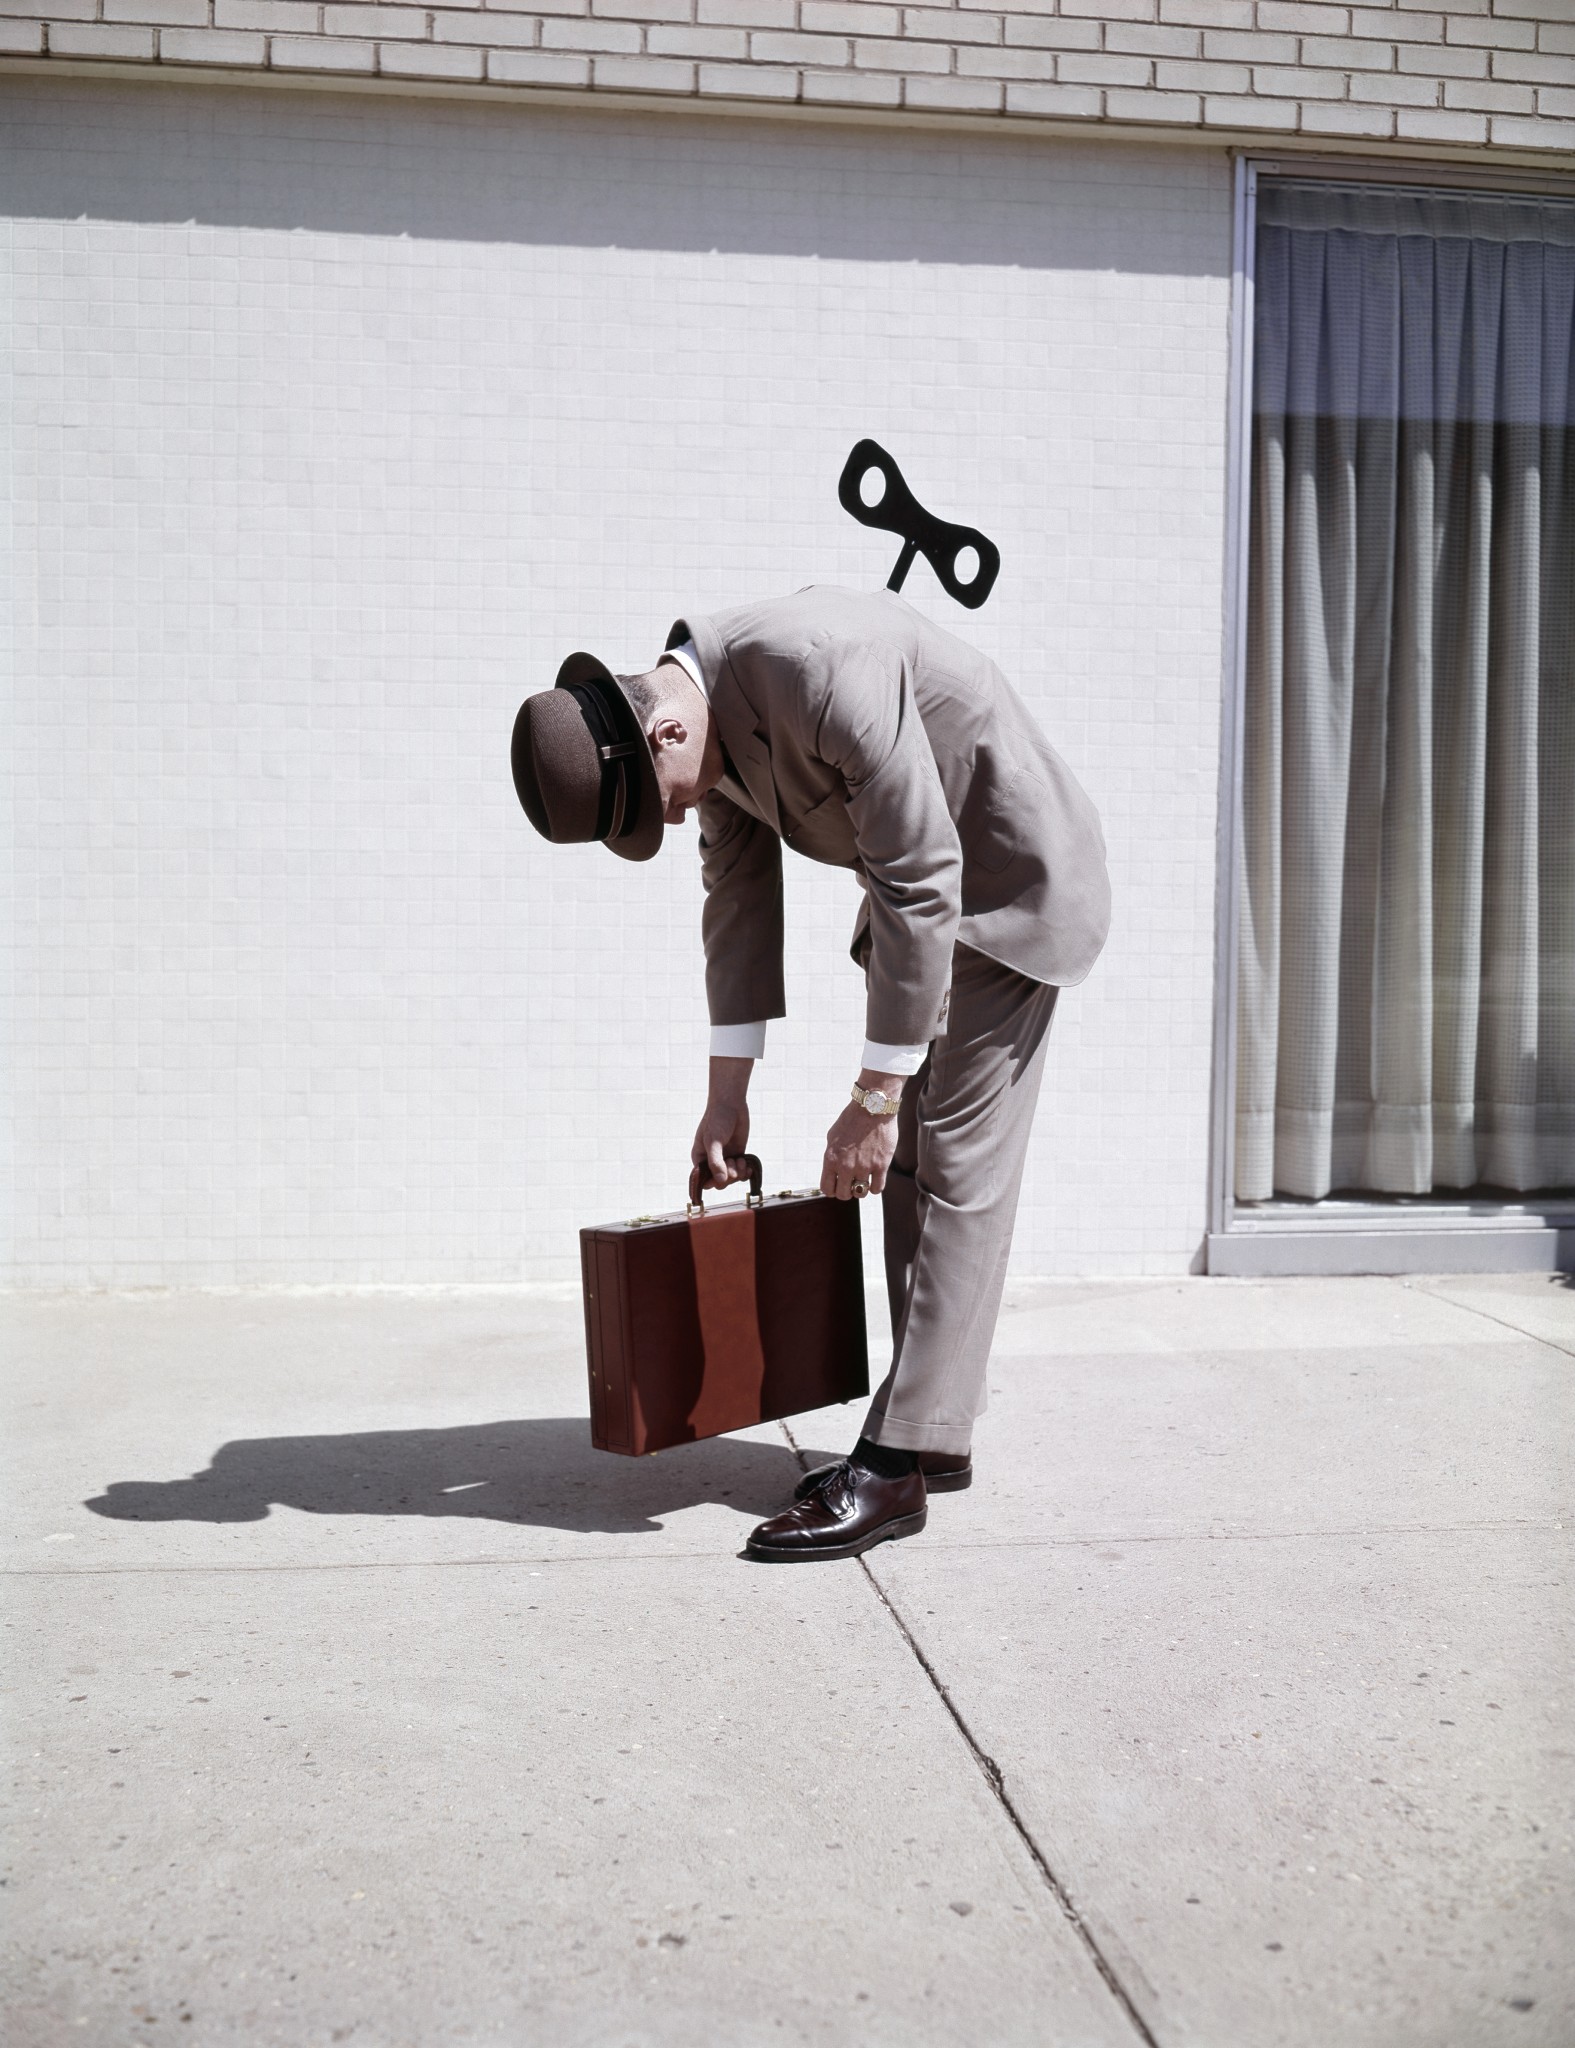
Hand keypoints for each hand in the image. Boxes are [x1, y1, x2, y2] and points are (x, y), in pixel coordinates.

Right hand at [692, 1056, 752, 1191]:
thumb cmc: (717, 1119)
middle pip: (720, 1182)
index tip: (722, 1176)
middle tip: (733, 1163)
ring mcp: (725, 1158)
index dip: (714, 1182)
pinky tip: (748, 1166)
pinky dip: (745, 1172)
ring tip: (740, 1160)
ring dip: (738, 1173)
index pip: (704, 1180)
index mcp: (700, 1158)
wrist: (731, 1104)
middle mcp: (712, 1161)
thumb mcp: (713, 1140)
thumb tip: (720, 1181)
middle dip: (729, 1176)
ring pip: (732, 1178)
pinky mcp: (737, 1155)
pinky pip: (741, 1172)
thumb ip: (716, 1161)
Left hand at [821, 1085, 901, 1201]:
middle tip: (851, 1182)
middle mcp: (846, 1166)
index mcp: (831, 1158)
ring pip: (860, 1193)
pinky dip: (875, 1186)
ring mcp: (864, 1167)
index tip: (837, 1185)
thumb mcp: (833, 1137)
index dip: (833, 1189)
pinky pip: (877, 1189)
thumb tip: (832, 1171)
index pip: (827, 1189)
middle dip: (846, 1190)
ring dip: (861, 1189)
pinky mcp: (881, 1165)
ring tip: (863, 1179)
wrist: (872, 1107)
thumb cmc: (852, 1119)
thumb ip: (832, 1156)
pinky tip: (875, 1178)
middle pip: (843, 1195)